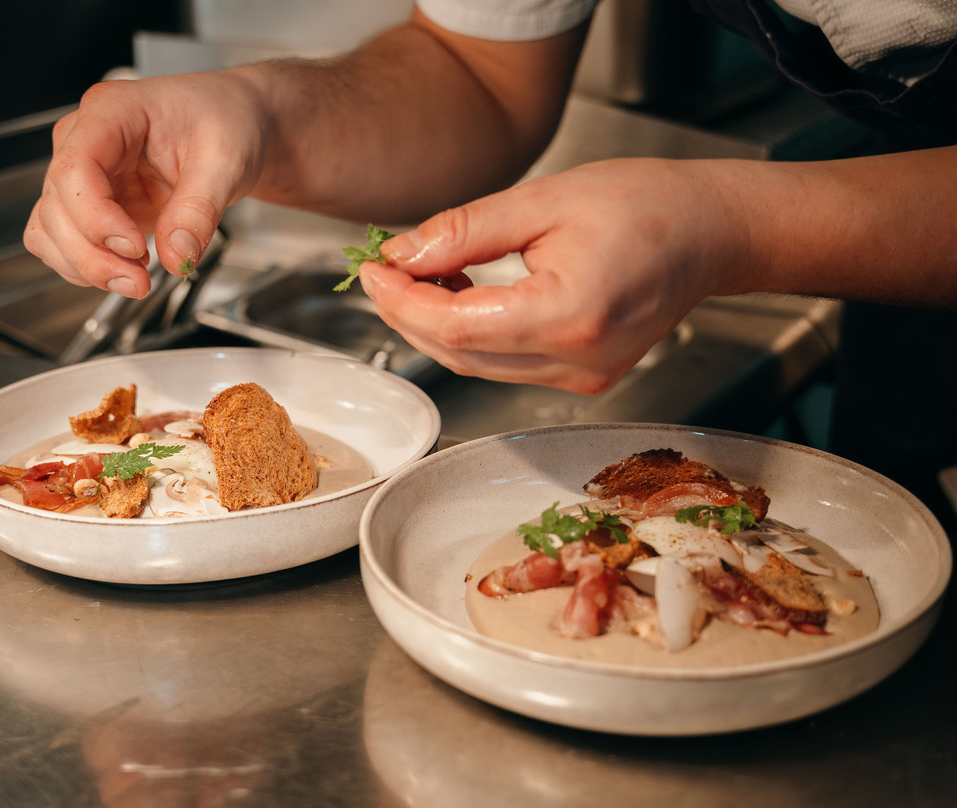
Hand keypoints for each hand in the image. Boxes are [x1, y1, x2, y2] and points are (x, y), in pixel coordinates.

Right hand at [24, 71, 267, 296]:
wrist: (237, 124)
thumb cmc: (226, 121)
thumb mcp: (226, 159)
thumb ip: (199, 210)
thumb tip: (176, 257)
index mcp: (113, 112)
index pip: (76, 168)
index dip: (96, 217)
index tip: (135, 248)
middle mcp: (86, 140)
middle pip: (57, 206)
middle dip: (92, 254)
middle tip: (140, 281)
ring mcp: (86, 175)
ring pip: (50, 229)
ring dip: (85, 266)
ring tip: (136, 281)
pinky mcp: (94, 205)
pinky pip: (64, 241)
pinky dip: (85, 266)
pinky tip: (123, 271)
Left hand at [359, 159, 746, 393]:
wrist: (710, 232)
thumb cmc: (647, 205)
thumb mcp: (544, 200)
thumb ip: (465, 230)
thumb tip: (402, 253)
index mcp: (569, 316)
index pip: (455, 327)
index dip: (401, 301)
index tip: (373, 268)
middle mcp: (576, 362)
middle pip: (459, 355)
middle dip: (407, 314)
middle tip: (384, 269)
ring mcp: (582, 378)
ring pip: (477, 366)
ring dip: (435, 326)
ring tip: (421, 275)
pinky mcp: (583, 378)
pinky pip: (504, 365)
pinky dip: (470, 335)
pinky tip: (460, 295)